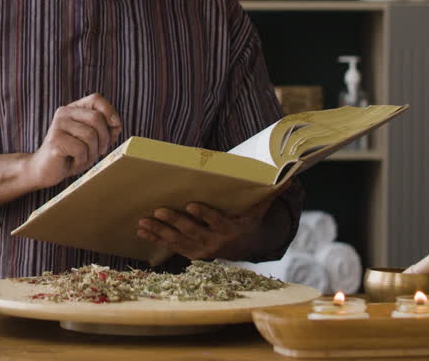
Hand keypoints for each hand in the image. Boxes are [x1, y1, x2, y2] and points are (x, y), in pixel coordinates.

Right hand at [25, 93, 122, 188]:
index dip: (110, 111)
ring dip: (92, 152)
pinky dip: (82, 160)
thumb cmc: (72, 155)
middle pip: (96, 118)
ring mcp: (58, 125)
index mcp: (73, 109)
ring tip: (83, 158)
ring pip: (90, 135)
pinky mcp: (55, 140)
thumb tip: (116, 123)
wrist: (46, 170)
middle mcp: (64, 112)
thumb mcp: (93, 141)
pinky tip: (73, 162)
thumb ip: (106, 130)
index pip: (96, 99)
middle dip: (104, 138)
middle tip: (99, 152)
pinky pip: (80, 149)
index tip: (115, 125)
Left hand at [136, 198, 273, 259]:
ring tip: (142, 222)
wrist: (246, 246)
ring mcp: (202, 250)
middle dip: (175, 222)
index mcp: (231, 229)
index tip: (191, 205)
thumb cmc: (249, 218)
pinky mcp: (192, 253)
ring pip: (178, 241)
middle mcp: (215, 242)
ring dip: (159, 232)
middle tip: (159, 210)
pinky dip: (156, 239)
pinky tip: (141, 230)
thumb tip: (288, 175)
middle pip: (193, 231)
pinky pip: (172, 247)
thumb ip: (270, 192)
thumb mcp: (260, 207)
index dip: (204, 215)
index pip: (216, 221)